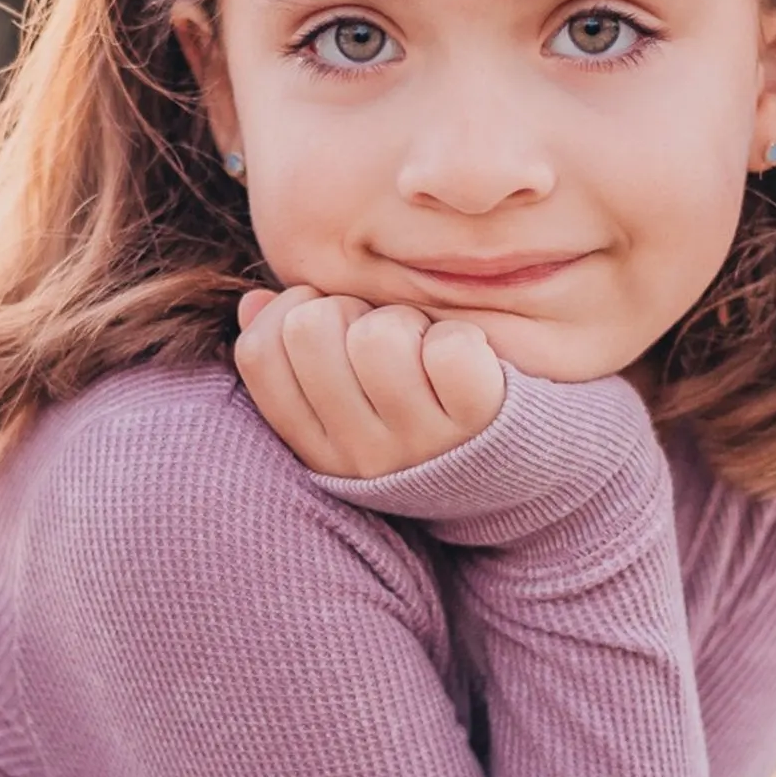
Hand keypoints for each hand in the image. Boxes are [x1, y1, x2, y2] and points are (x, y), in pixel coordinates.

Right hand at [233, 285, 504, 477]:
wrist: (520, 473)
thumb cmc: (418, 411)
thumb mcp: (348, 399)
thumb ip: (294, 354)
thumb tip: (254, 303)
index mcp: (315, 448)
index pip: (259, 352)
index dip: (288, 311)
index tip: (329, 324)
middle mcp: (358, 456)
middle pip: (311, 326)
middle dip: (349, 310)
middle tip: (385, 340)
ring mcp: (418, 444)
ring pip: (378, 334)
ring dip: (407, 322)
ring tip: (424, 354)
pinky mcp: (478, 424)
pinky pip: (448, 349)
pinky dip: (462, 339)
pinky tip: (466, 364)